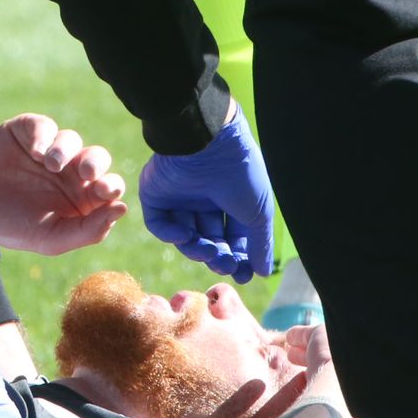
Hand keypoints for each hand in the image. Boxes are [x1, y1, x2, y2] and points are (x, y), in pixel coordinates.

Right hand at [0, 114, 126, 254]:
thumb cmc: (10, 225)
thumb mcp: (51, 238)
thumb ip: (88, 230)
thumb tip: (123, 209)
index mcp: (79, 198)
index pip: (108, 187)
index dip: (111, 186)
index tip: (104, 192)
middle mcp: (68, 172)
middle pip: (96, 159)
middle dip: (96, 163)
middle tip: (85, 174)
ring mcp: (48, 149)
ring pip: (72, 140)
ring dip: (66, 150)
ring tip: (50, 164)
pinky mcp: (28, 131)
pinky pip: (45, 126)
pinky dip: (45, 136)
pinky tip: (36, 153)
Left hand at [138, 107, 277, 282]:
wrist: (208, 142)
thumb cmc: (240, 174)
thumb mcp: (258, 213)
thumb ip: (260, 244)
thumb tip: (262, 272)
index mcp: (230, 199)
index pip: (233, 237)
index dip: (238, 258)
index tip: (243, 275)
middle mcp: (204, 199)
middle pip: (209, 240)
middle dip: (218, 256)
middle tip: (224, 264)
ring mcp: (179, 197)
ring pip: (185, 236)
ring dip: (196, 249)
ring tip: (208, 251)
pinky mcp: (155, 193)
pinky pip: (159, 223)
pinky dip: (169, 234)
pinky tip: (184, 235)